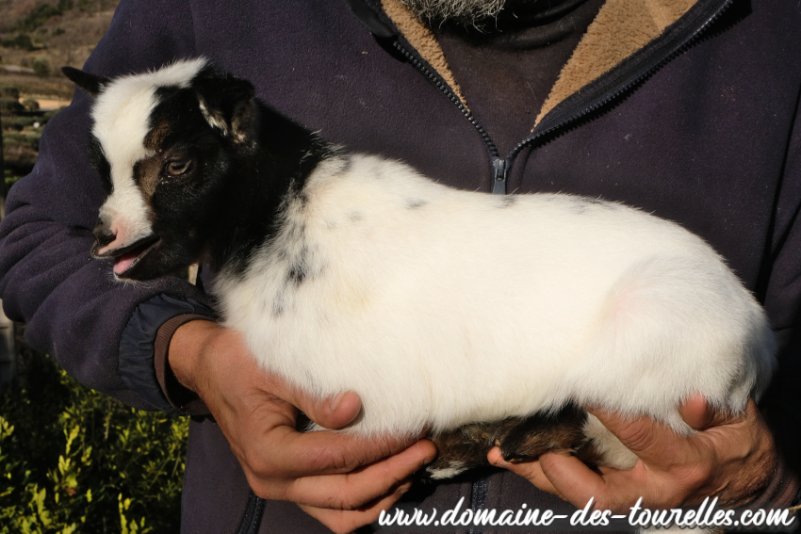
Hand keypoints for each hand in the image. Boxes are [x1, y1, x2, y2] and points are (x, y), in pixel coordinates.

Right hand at [169, 320, 435, 532]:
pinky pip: (332, 509)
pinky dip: (364, 500)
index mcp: (269, 452)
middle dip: (392, 474)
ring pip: (342, 514)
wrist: (211, 370)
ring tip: (414, 464)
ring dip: (383, 493)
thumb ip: (312, 394)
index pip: (338, 458)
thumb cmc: (239, 361)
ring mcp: (281, 488)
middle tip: (426, 448)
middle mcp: (273, 481)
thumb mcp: (273, 368)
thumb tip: (355, 408)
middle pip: (346, 495)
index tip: (412, 429)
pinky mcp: (290, 485)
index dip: (380, 446)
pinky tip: (389, 476)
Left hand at [488, 396, 776, 511]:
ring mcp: (634, 497)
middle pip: (595, 486)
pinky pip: (578, 491)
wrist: (742, 479)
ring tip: (500, 452)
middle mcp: (654, 488)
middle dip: (556, 462)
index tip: (582, 385)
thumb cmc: (734, 440)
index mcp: (684, 464)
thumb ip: (715, 410)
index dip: (609, 411)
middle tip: (522, 438)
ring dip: (538, 474)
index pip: (640, 437)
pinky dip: (545, 475)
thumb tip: (691, 400)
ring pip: (579, 494)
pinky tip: (512, 457)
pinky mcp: (619, 495)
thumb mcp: (738, 421)